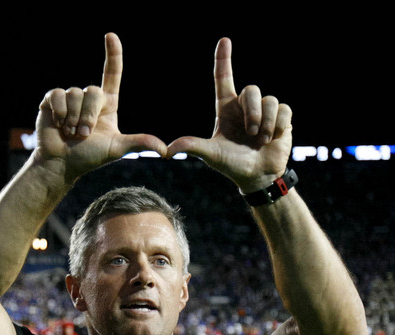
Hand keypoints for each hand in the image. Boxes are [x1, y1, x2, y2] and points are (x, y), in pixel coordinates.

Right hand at [35, 33, 167, 182]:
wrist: (62, 163)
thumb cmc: (89, 157)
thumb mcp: (117, 149)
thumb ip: (139, 143)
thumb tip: (165, 150)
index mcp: (107, 104)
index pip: (112, 74)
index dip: (112, 55)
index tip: (111, 36)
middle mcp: (90, 98)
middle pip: (93, 91)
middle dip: (89, 116)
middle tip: (84, 135)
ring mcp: (71, 98)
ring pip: (75, 94)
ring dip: (73, 118)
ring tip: (71, 133)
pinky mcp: (52, 99)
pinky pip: (58, 95)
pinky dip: (59, 113)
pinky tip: (58, 125)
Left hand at [167, 38, 292, 191]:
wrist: (257, 177)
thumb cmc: (232, 164)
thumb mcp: (211, 155)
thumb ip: (192, 147)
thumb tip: (168, 150)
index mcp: (226, 109)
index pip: (223, 78)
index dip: (223, 60)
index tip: (224, 41)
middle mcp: (245, 106)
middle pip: (252, 90)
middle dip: (253, 113)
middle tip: (250, 133)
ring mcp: (264, 111)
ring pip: (270, 100)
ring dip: (265, 124)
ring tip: (261, 140)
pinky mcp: (282, 117)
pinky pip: (283, 110)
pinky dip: (278, 126)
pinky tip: (273, 138)